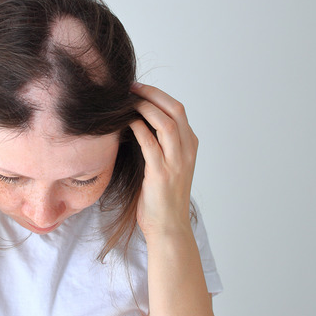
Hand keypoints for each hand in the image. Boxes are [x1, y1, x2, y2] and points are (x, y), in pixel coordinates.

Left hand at [129, 82, 197, 239]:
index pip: (178, 109)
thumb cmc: (161, 197)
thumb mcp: (167, 164)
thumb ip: (160, 144)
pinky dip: (138, 128)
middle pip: (175, 110)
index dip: (157, 95)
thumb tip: (137, 121)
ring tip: (126, 102)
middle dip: (152, 94)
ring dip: (144, 108)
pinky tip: (125, 122)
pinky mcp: (162, 173)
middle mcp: (187, 150)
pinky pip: (150, 143)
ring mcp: (177, 162)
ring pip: (166, 123)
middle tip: (130, 88)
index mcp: (190, 146)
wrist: (168, 227)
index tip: (137, 88)